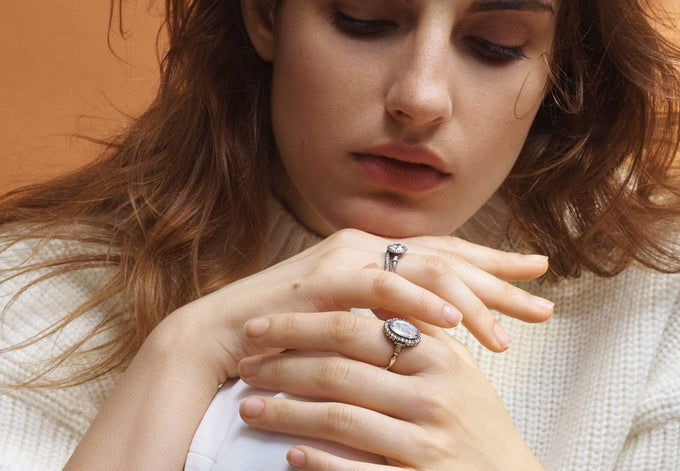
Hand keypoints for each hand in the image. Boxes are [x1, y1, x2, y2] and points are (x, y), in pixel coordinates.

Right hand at [157, 229, 552, 382]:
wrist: (223, 336)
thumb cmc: (287, 336)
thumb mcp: (349, 325)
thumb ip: (387, 318)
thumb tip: (432, 335)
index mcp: (373, 255)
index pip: (444, 256)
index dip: (491, 267)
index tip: (534, 278)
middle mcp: (364, 246)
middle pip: (445, 258)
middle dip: (498, 281)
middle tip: (543, 303)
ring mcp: (344, 257)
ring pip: (422, 270)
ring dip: (468, 301)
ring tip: (506, 332)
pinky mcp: (323, 278)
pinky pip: (382, 288)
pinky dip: (419, 304)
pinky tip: (453, 324)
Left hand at [237, 311, 545, 470]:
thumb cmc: (476, 422)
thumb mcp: (456, 368)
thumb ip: (417, 330)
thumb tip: (369, 293)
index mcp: (438, 357)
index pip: (353, 329)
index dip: (298, 326)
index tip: (258, 329)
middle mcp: (433, 395)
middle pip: (338, 370)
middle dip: (281, 367)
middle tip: (245, 367)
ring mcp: (427, 443)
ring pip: (339, 419)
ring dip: (285, 414)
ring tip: (249, 410)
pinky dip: (320, 462)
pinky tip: (290, 456)